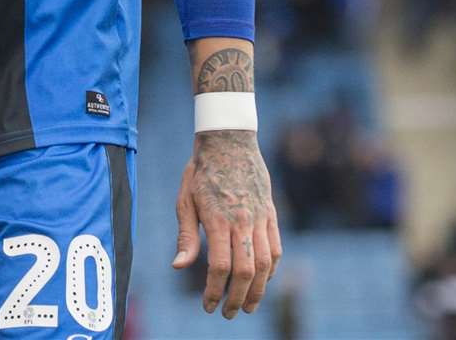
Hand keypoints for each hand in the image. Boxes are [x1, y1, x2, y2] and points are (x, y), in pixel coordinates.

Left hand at [172, 130, 282, 317]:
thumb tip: (179, 267)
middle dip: (237, 298)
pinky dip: (271, 270)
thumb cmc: (200, 171)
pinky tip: (261, 281)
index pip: (220, 266)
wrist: (228, 140)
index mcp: (217, 218)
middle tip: (228, 314)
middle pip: (246, 271)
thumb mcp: (185, 199)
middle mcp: (242, 220)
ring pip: (266, 264)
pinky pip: (276, 249)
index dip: (215, 290)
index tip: (208, 305)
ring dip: (258, 290)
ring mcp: (260, 217)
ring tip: (247, 306)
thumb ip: (185, 235)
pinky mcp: (271, 213)